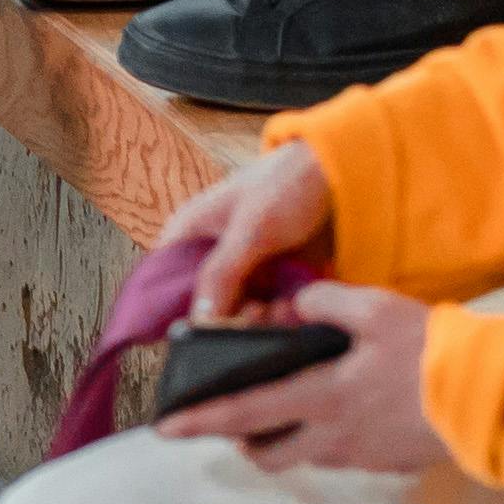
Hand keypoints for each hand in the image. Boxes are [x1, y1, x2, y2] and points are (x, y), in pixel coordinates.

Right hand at [145, 141, 334, 324]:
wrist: (341, 173)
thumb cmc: (288, 183)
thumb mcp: (251, 229)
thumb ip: (222, 275)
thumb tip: (199, 322)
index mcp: (189, 233)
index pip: (162, 284)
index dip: (174, 311)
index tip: (202, 330)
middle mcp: (210, 253)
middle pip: (203, 304)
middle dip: (228, 317)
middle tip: (256, 314)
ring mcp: (241, 267)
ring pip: (236, 309)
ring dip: (259, 317)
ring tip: (282, 309)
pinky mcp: (271, 277)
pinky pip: (266, 306)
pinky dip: (279, 312)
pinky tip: (295, 306)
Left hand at [160, 278, 491, 502]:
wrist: (493, 398)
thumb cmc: (432, 352)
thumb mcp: (375, 310)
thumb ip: (324, 303)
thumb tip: (294, 303)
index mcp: (321, 398)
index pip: (244, 414)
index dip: (200, 420)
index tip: (164, 428)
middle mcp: (333, 437)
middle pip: (267, 453)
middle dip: (242, 440)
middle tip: (237, 417)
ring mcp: (363, 456)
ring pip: (305, 457)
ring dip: (287, 438)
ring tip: (294, 406)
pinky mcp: (390, 463)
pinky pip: (344, 455)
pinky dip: (330, 436)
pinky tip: (350, 409)